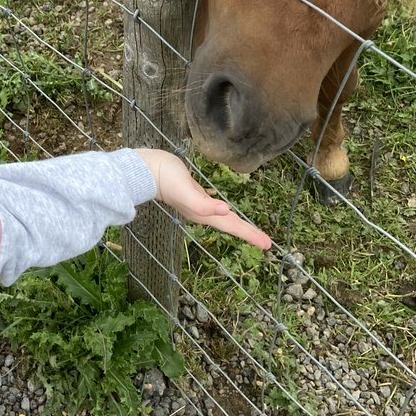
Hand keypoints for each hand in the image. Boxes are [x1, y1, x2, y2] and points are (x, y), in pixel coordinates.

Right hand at [136, 149, 271, 250]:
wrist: (147, 171)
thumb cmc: (167, 180)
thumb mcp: (186, 191)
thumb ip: (203, 204)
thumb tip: (226, 211)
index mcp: (203, 214)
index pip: (231, 226)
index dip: (250, 234)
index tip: (267, 244)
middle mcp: (202, 213)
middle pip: (230, 225)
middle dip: (248, 233)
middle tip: (266, 243)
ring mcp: (198, 205)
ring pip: (223, 219)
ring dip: (238, 225)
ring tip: (251, 231)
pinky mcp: (195, 195)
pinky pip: (215, 208)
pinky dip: (225, 213)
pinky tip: (225, 210)